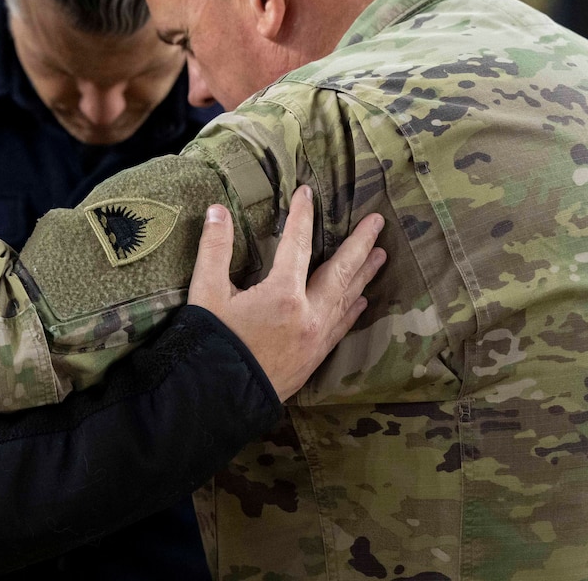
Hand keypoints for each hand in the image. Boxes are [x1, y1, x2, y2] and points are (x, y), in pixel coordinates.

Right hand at [188, 185, 386, 400]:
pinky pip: (342, 326)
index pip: (297, 244)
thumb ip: (214, 247)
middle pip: (341, 271)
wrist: (219, 395)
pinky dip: (353, 309)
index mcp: (282, 293)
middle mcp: (309, 313)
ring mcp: (316, 337)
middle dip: (360, 244)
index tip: (307, 192)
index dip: (302, 216)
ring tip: (381, 255)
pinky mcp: (315, 357)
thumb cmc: (211, 340)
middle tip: (378, 222)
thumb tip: (217, 210)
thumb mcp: (206, 290)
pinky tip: (362, 301)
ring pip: (347, 298)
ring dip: (365, 274)